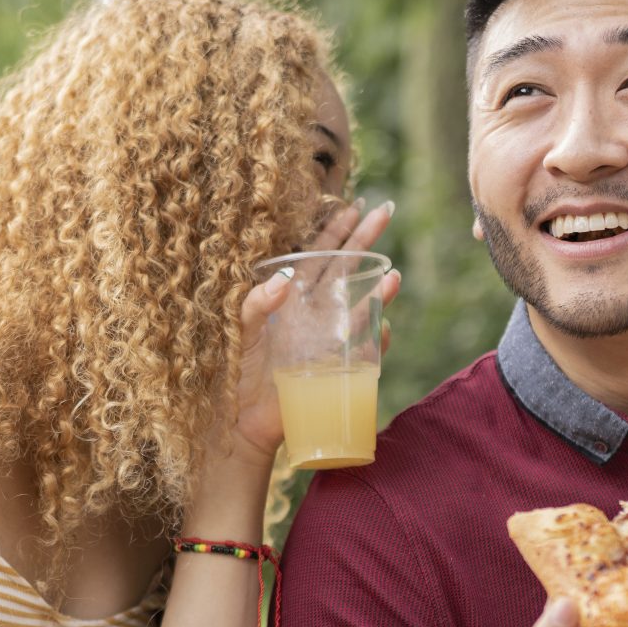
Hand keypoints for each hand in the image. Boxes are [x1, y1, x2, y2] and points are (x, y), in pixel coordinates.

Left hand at [219, 200, 400, 468]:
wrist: (240, 420)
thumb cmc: (233, 372)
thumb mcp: (237, 329)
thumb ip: (254, 303)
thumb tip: (284, 280)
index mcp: (289, 298)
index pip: (316, 256)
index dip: (335, 231)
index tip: (355, 206)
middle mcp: (312, 313)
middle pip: (344, 270)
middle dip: (364, 241)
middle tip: (386, 212)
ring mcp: (326, 339)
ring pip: (359, 307)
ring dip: (378, 291)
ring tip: (394, 275)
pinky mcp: (333, 367)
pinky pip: (360, 351)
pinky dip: (374, 340)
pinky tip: (383, 327)